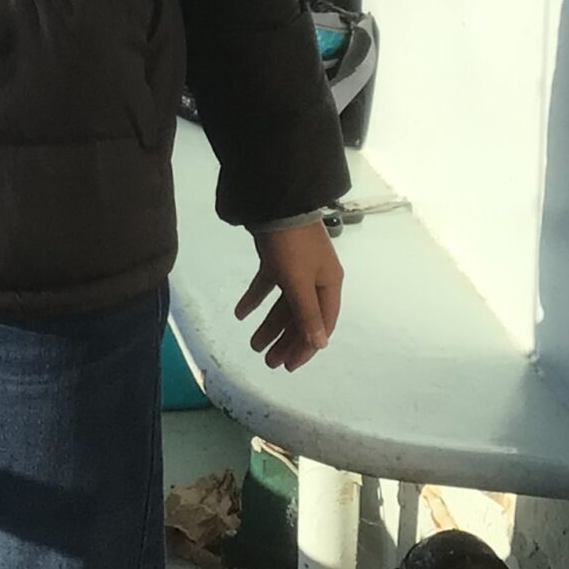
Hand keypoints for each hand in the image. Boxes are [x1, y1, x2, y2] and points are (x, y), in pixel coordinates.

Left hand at [236, 223, 342, 370]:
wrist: (276, 202)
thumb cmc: (292, 246)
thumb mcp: (300, 283)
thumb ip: (307, 315)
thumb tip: (320, 345)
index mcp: (328, 285)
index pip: (321, 324)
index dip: (306, 347)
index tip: (289, 366)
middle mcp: (316, 278)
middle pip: (301, 317)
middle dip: (285, 340)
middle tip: (267, 361)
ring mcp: (296, 268)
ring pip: (284, 303)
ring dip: (269, 324)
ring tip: (253, 344)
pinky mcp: (277, 258)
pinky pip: (268, 285)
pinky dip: (255, 299)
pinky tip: (240, 314)